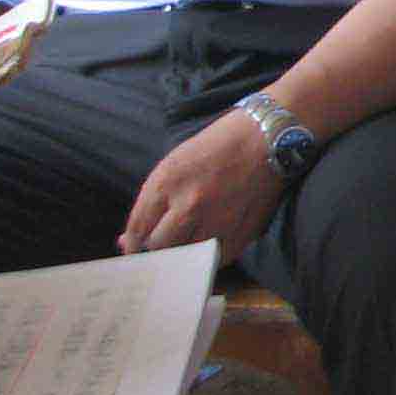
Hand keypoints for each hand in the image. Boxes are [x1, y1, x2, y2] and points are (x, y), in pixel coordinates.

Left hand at [118, 112, 284, 262]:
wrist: (266, 136)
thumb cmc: (217, 144)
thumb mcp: (175, 163)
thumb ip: (152, 200)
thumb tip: (129, 238)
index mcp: (167, 182)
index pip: (138, 227)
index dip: (131, 243)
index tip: (133, 248)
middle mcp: (189, 204)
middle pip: (159, 246)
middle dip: (156, 247)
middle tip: (160, 245)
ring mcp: (217, 221)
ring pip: (187, 256)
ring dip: (183, 252)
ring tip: (186, 243)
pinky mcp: (241, 231)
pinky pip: (217, 258)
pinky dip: (210, 255)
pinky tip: (210, 242)